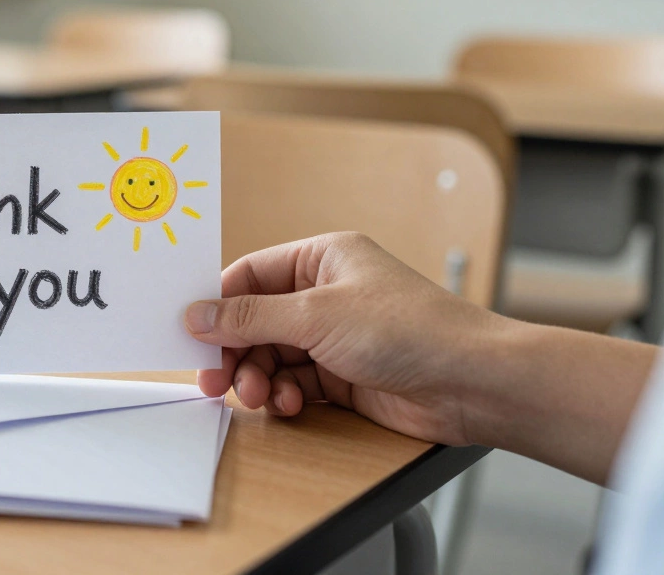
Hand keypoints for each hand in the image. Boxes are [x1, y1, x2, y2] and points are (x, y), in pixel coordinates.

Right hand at [185, 232, 501, 446]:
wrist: (472, 383)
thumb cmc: (411, 330)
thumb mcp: (317, 315)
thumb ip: (250, 317)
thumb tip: (198, 314)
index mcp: (322, 258)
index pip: (251, 276)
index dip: (218, 305)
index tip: (191, 333)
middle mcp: (327, 294)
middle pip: (256, 321)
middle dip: (236, 351)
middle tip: (216, 380)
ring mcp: (336, 336)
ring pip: (272, 356)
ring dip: (259, 378)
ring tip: (259, 396)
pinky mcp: (345, 375)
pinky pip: (295, 383)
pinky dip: (286, 395)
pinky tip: (291, 404)